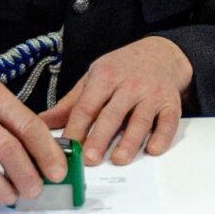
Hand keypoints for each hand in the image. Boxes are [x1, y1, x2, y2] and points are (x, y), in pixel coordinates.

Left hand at [41, 36, 191, 166]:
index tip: (67, 148)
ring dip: (130, 141)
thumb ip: (71, 103)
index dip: (76, 128)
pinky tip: (153, 149)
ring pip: (140, 120)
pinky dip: (162, 136)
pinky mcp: (171, 104)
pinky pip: (168, 121)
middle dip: (100, 138)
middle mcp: (129, 85)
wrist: (161, 53)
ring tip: (119, 159)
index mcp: (105, 77)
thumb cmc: (123, 68)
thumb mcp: (94, 78)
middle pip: (112, 114)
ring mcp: (152, 94)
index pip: (87, 106)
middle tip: (90, 159)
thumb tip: (43, 122)